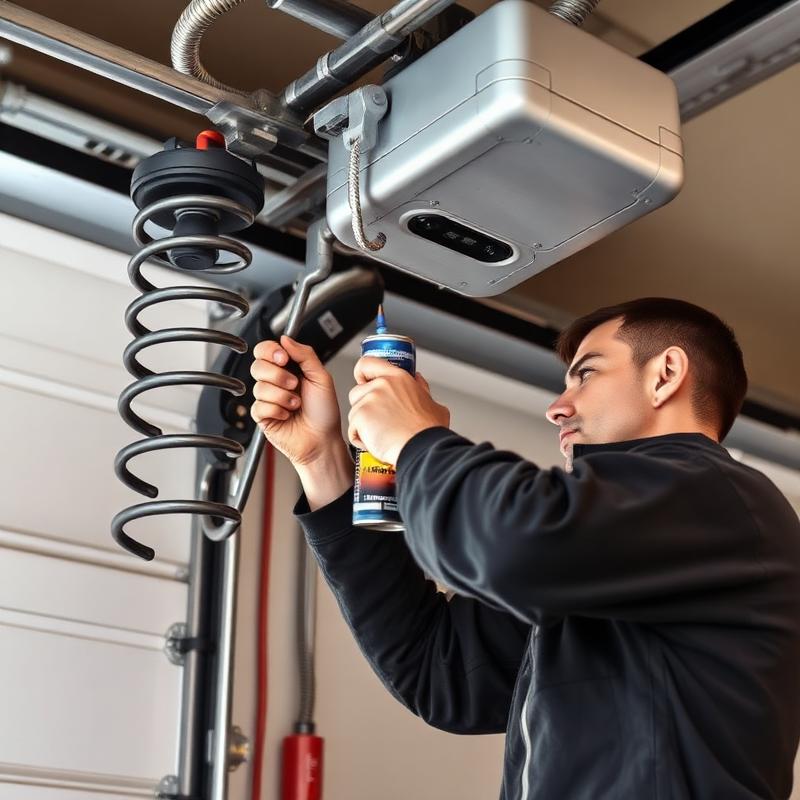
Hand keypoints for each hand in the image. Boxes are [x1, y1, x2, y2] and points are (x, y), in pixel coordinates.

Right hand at [250, 336, 344, 466]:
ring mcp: (267, 398)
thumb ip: (305, 354)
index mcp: (289, 368)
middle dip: (278, 375)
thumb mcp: (321, 377)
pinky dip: (277, 410)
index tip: (283, 358)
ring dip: (283, 396)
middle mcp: (276, 381)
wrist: (323, 440)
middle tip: (294, 385)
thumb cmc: (325, 412)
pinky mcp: (262, 415)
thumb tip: (285, 338)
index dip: (270, 351)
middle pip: (257, 365)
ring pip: (259, 387)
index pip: (265, 350)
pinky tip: (287, 415)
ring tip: (296, 405)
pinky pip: (259, 406)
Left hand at [347, 357, 449, 464]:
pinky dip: (361, 440)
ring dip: (363, 426)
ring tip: (382, 436)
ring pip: (354, 413)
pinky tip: (377, 444)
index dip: (362, 374)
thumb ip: (421, 389)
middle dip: (364, 408)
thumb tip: (419, 381)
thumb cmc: (428, 431)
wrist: (422, 448)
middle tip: (379, 421)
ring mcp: (370, 399)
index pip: (368, 363)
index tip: (363, 382)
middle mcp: (382, 385)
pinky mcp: (360, 416)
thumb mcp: (432, 404)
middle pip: (357, 392)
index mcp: (399, 378)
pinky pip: (352, 430)